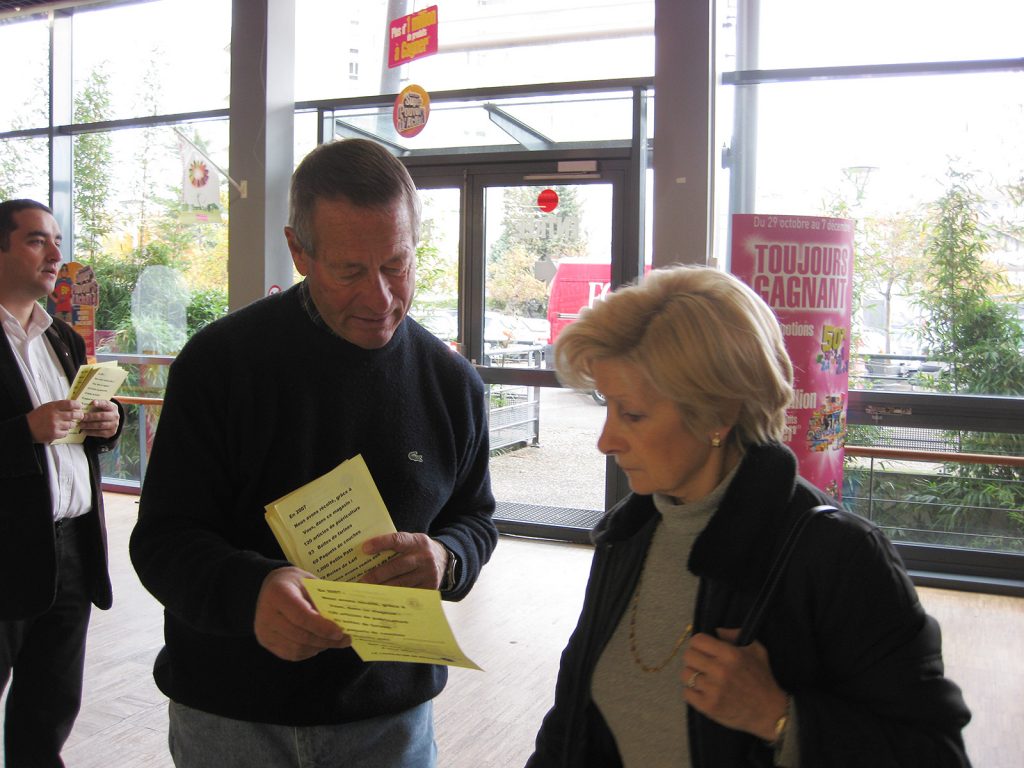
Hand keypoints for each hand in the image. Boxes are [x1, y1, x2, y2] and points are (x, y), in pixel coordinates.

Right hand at [27, 399, 83, 442]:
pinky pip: (66, 433)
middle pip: (73, 415)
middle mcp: (55, 416)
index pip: (69, 404)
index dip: (77, 405)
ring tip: (67, 423)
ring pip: (71, 424)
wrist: (26, 428)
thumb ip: (58, 406)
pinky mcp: (54, 434)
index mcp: (52, 407)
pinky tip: (61, 429)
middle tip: (80, 415)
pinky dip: (65, 431)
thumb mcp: (46, 407)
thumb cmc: (37, 416)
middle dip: (79, 415)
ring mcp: (55, 425)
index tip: (79, 406)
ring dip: (71, 424)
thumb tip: (72, 406)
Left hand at [78, 399, 119, 438]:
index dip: (100, 403)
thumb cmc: (102, 412)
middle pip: (102, 416)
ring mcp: (114, 425)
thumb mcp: (102, 407)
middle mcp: (115, 416)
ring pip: (101, 425)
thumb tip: (82, 406)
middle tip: (82, 418)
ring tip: (81, 425)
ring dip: (89, 425)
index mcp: (113, 407)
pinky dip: (91, 432)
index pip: (106, 404)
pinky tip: (85, 431)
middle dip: (90, 417)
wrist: (111, 421)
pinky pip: (100, 433)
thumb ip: (95, 405)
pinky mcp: (112, 432)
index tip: (93, 403)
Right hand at [253, 567, 351, 660]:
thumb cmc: (293, 582)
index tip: (340, 632)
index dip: (322, 627)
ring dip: (319, 647)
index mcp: (278, 593)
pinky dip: (308, 651)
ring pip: (297, 648)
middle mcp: (266, 614)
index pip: (301, 616)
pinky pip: (291, 654)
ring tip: (334, 641)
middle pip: (300, 635)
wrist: (269, 587)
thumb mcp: (309, 581)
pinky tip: (318, 643)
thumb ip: (323, 599)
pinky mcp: (266, 642)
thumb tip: (344, 618)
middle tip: (344, 639)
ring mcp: (264, 630)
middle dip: (325, 640)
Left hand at [359, 532, 446, 589]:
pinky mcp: (430, 588)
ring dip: (383, 588)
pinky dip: (394, 597)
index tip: (364, 548)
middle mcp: (424, 557)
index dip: (380, 543)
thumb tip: (367, 554)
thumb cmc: (419, 551)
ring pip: (401, 583)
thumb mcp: (412, 542)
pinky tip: (383, 598)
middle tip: (362, 580)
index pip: (397, 540)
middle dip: (378, 574)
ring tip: (368, 591)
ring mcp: (428, 574)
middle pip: (397, 566)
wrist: (444, 560)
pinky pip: (409, 593)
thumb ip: (396, 546)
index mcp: (417, 542)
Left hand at [681, 627, 787, 741]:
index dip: (698, 643)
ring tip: (703, 679)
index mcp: (730, 654)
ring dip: (692, 676)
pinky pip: (686, 693)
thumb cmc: (762, 679)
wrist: (770, 712)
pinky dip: (692, 692)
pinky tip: (704, 692)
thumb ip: (735, 635)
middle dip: (694, 659)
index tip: (703, 649)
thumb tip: (716, 631)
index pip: (697, 640)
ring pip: (685, 675)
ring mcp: (713, 690)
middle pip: (688, 656)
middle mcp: (720, 670)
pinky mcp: (709, 707)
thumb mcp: (756, 650)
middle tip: (702, 665)